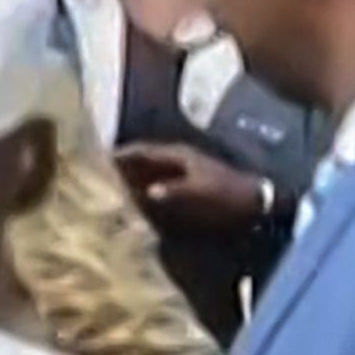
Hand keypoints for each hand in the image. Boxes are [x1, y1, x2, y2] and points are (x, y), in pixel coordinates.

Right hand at [114, 142, 268, 230]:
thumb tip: (148, 191)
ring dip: (134, 176)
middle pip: (144, 159)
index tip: (98, 160)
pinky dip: (147, 186)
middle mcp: (179, 159)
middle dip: (123, 166)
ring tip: (114, 187)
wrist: (256, 203)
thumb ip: (173, 192)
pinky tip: (139, 198)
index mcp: (178, 155)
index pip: (141, 151)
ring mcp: (186, 170)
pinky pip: (161, 181)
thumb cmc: (226, 196)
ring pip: (152, 170)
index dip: (121, 156)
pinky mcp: (191, 183)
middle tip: (99, 175)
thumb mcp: (199, 193)